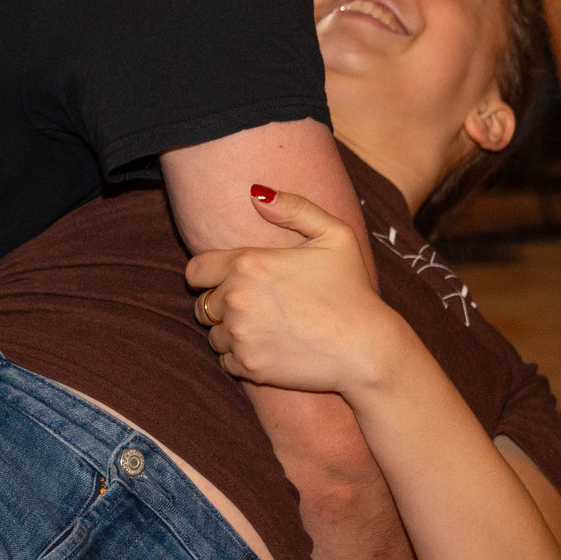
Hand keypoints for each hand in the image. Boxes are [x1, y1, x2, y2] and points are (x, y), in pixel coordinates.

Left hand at [184, 188, 405, 396]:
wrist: (365, 348)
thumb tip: (255, 193)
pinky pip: (226, 361)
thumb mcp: (334, 235)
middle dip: (221, 305)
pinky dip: (241, 357)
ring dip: (231, 332)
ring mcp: (240, 336)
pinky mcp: (248, 367)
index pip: (194, 271)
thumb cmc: (352, 289)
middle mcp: (236, 300)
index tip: (224, 280)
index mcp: (247, 265)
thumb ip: (293, 207)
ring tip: (266, 328)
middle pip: (202, 305)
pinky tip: (269, 348)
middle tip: (255, 307)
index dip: (206, 275)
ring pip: (214, 335)